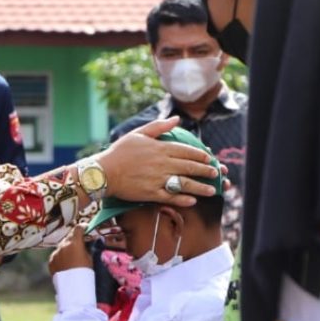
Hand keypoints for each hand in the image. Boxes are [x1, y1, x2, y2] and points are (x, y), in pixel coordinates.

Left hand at [49, 225, 92, 274]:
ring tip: (73, 256)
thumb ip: (88, 248)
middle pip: (69, 236)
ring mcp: (55, 253)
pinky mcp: (51, 261)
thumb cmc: (85, 273)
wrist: (73, 288)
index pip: (78, 229)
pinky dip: (61, 256)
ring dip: (67, 247)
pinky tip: (66, 263)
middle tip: (81, 243)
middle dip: (75, 238)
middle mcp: (63, 245)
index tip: (86, 229)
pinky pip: (56, 254)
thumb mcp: (90, 258)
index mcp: (74, 243)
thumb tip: (88, 243)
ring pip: (62, 246)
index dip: (83, 227)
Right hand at [97, 117, 218, 205]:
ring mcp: (157, 179)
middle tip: (216, 174)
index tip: (209, 158)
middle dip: (206, 171)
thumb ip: (159, 127)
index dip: (200, 155)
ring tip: (212, 191)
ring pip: (184, 183)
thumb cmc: (119, 152)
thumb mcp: (138, 133)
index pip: (187, 151)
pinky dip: (183, 199)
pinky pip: (171, 197)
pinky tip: (192, 201)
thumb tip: (176, 119)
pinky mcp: (151, 193)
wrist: (103, 172)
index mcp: (160, 148)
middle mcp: (162, 163)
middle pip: (190, 167)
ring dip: (200, 187)